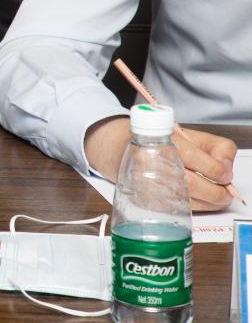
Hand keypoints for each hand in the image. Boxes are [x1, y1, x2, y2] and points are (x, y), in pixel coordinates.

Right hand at [85, 116, 236, 211]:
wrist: (116, 148)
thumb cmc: (157, 141)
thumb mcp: (188, 134)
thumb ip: (214, 147)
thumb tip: (226, 169)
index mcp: (160, 140)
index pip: (189, 156)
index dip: (213, 168)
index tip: (225, 175)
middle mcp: (149, 162)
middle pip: (189, 183)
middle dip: (215, 192)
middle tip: (225, 193)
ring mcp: (144, 183)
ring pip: (184, 200)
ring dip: (207, 203)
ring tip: (215, 198)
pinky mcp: (143, 199)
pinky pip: (173, 208)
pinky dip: (191, 208)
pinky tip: (196, 201)